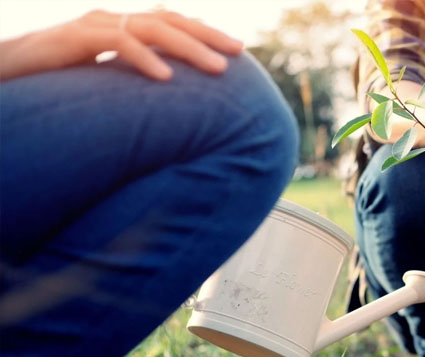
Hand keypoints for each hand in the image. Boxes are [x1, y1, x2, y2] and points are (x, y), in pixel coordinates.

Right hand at [0, 9, 243, 80]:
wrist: (2, 73)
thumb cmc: (52, 84)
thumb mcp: (102, 85)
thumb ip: (131, 87)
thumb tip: (169, 107)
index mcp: (120, 30)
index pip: (170, 24)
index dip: (203, 34)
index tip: (237, 50)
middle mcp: (110, 21)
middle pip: (169, 20)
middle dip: (207, 35)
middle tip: (239, 52)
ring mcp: (92, 26)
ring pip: (151, 27)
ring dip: (188, 48)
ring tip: (218, 70)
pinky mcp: (73, 38)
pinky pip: (116, 42)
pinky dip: (144, 58)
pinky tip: (167, 78)